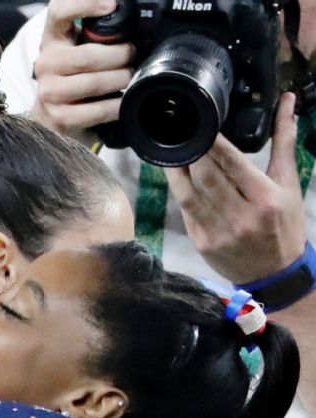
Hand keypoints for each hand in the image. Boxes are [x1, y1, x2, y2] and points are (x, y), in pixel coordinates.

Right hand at [30, 0, 134, 142]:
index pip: (58, 12)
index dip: (84, 4)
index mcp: (52, 40)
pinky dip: (117, 105)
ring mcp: (49, 92)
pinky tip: (121, 102)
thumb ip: (96, 36)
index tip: (111, 6)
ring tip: (126, 78)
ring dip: (120, 79)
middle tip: (130, 57)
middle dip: (119, 56)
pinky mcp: (59, 117)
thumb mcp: (78, 51)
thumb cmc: (74, 78)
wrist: (53, 119)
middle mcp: (46, 64)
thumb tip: (126, 18)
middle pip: (88, 55)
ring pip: (95, 82)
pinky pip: (98, 109)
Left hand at [166, 92, 306, 281]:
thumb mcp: (288, 184)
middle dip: (193, 153)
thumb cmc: (284, 224)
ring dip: (176, 170)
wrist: (275, 273)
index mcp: (265, 199)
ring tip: (171, 150)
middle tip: (181, 133)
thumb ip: (284, 142)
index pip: (233, 164)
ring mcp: (218, 231)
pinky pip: (186, 211)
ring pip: (189, 194)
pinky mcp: (202, 242)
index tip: (201, 124)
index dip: (213, 143)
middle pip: (207, 177)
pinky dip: (180, 191)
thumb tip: (287, 102)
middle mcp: (241, 216)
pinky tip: (175, 175)